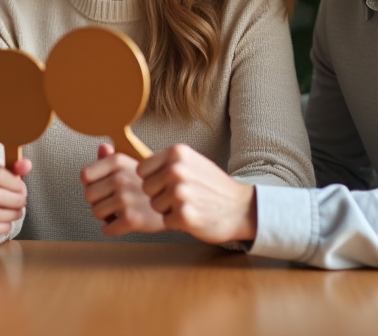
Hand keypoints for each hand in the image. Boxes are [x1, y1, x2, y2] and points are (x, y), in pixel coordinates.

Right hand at [0, 159, 31, 243]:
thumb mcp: (4, 174)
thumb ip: (17, 167)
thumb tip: (26, 165)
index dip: (14, 183)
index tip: (21, 189)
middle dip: (15, 201)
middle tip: (22, 202)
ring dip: (11, 215)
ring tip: (17, 212)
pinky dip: (3, 228)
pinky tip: (7, 223)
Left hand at [80, 143, 166, 236]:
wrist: (177, 203)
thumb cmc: (151, 185)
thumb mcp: (134, 164)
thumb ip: (113, 158)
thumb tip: (102, 148)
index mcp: (118, 161)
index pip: (85, 176)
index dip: (92, 184)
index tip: (103, 188)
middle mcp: (121, 178)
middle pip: (88, 196)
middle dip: (98, 201)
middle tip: (114, 202)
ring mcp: (126, 199)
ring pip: (96, 213)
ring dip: (106, 216)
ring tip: (120, 211)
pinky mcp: (132, 219)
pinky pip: (107, 229)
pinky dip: (112, 229)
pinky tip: (123, 223)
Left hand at [138, 145, 256, 242]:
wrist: (242, 208)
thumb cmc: (213, 187)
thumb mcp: (191, 162)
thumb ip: (167, 162)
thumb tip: (135, 169)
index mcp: (177, 153)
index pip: (141, 169)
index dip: (153, 180)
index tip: (169, 184)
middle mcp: (177, 169)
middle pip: (146, 189)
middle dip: (160, 195)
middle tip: (183, 196)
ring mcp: (181, 193)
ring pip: (155, 206)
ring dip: (168, 210)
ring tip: (189, 205)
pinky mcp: (184, 216)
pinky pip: (166, 222)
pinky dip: (177, 223)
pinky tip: (193, 217)